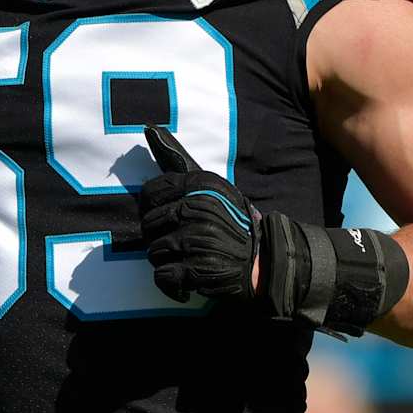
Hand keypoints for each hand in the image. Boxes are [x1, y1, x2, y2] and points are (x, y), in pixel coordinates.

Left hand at [137, 125, 259, 302]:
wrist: (264, 260)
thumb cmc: (230, 221)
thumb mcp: (209, 186)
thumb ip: (176, 161)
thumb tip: (148, 128)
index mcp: (198, 185)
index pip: (150, 193)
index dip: (154, 210)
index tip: (171, 219)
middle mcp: (197, 208)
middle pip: (148, 225)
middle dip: (161, 237)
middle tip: (186, 242)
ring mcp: (196, 238)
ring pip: (153, 251)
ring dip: (168, 261)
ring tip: (191, 258)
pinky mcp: (197, 268)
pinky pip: (163, 276)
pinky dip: (173, 284)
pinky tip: (188, 279)